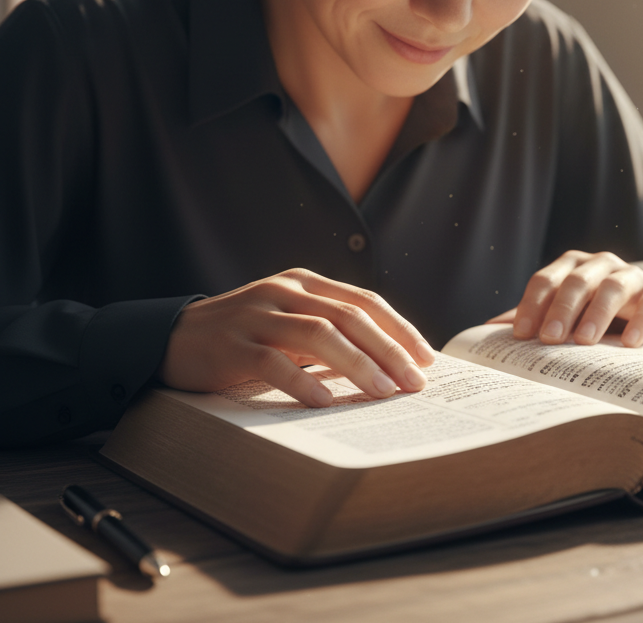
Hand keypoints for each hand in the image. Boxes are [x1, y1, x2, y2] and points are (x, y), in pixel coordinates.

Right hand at [158, 268, 433, 406]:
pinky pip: (273, 362)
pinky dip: (302, 382)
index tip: (426, 358)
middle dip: (389, 350)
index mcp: (305, 282)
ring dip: (357, 364)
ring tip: (383, 392)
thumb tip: (387, 363)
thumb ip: (328, 330)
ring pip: (319, 335)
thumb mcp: (289, 321)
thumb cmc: (245, 335)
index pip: (364, 301)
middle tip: (414, 381)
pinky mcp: (232, 345)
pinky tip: (324, 403)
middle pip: (349, 317)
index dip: (399, 329)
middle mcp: (285, 291)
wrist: (174, 337)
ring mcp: (258, 315)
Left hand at [498, 250, 642, 347]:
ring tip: (583, 342)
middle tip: (548, 339)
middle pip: (577, 281)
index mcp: (571, 266)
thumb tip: (487, 331)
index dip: (531, 306)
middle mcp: (599, 265)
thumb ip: (532, 317)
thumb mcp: (564, 310)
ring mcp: (630, 276)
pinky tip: (630, 344)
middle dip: (561, 310)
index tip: (520, 335)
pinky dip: (640, 322)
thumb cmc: (595, 309)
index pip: (545, 280)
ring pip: (612, 287)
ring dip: (596, 314)